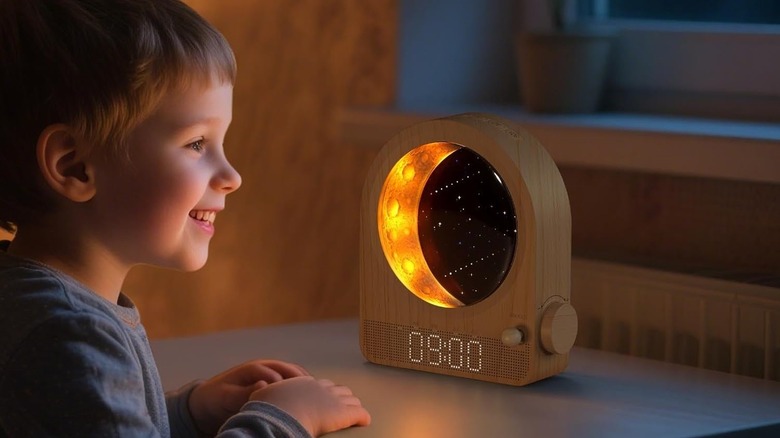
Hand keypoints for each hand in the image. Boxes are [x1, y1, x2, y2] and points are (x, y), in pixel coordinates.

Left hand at [188, 359, 308, 433]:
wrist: (208, 402)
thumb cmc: (215, 399)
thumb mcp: (224, 397)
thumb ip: (242, 392)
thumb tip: (264, 384)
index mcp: (253, 368)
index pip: (275, 372)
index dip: (285, 383)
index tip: (294, 395)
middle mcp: (265, 368)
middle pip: (289, 369)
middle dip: (301, 380)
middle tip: (315, 392)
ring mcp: (271, 374)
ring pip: (294, 374)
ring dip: (305, 383)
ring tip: (319, 395)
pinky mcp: (274, 383)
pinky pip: (292, 382)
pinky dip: (303, 388)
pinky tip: (311, 399)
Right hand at [249, 376, 370, 436]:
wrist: (281, 414)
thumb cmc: (268, 408)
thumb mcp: (262, 394)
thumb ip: (263, 390)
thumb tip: (257, 386)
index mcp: (304, 383)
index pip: (319, 385)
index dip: (323, 393)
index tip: (323, 400)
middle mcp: (322, 388)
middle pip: (339, 389)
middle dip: (342, 397)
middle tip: (342, 406)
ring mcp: (334, 399)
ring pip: (352, 400)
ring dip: (353, 406)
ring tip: (355, 413)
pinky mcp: (345, 413)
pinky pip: (360, 414)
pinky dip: (363, 417)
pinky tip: (364, 422)